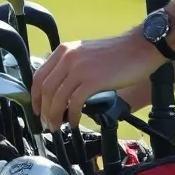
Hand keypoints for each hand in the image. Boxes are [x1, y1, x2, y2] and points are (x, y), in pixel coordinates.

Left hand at [31, 28, 163, 130]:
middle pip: (45, 89)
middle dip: (43, 110)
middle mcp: (68, 57)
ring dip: (54, 116)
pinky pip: (74, 103)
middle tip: (47, 123)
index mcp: (64, 50)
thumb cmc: (117, 53)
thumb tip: (60, 88)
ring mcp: (79, 68)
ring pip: (57, 98)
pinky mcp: (92, 81)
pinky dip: (71, 116)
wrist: (139, 48)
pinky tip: (74, 123)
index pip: (39, 76)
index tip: (37, 109)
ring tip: (57, 127)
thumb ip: (70, 66)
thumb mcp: (85, 53)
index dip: (35, 96)